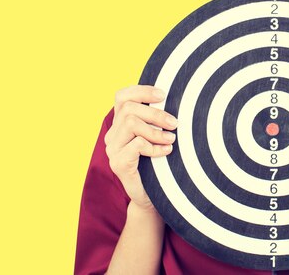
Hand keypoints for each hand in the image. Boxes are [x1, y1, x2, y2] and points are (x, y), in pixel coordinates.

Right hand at [104, 85, 177, 210]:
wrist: (151, 198)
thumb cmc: (158, 164)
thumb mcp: (157, 136)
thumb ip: (157, 119)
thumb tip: (176, 96)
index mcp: (120, 124)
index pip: (122, 96)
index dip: (142, 90)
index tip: (163, 95)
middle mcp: (112, 135)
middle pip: (128, 108)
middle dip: (155, 113)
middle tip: (175, 123)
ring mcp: (113, 149)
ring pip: (131, 123)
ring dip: (156, 129)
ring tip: (171, 139)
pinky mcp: (118, 164)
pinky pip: (137, 144)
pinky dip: (154, 146)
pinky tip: (166, 151)